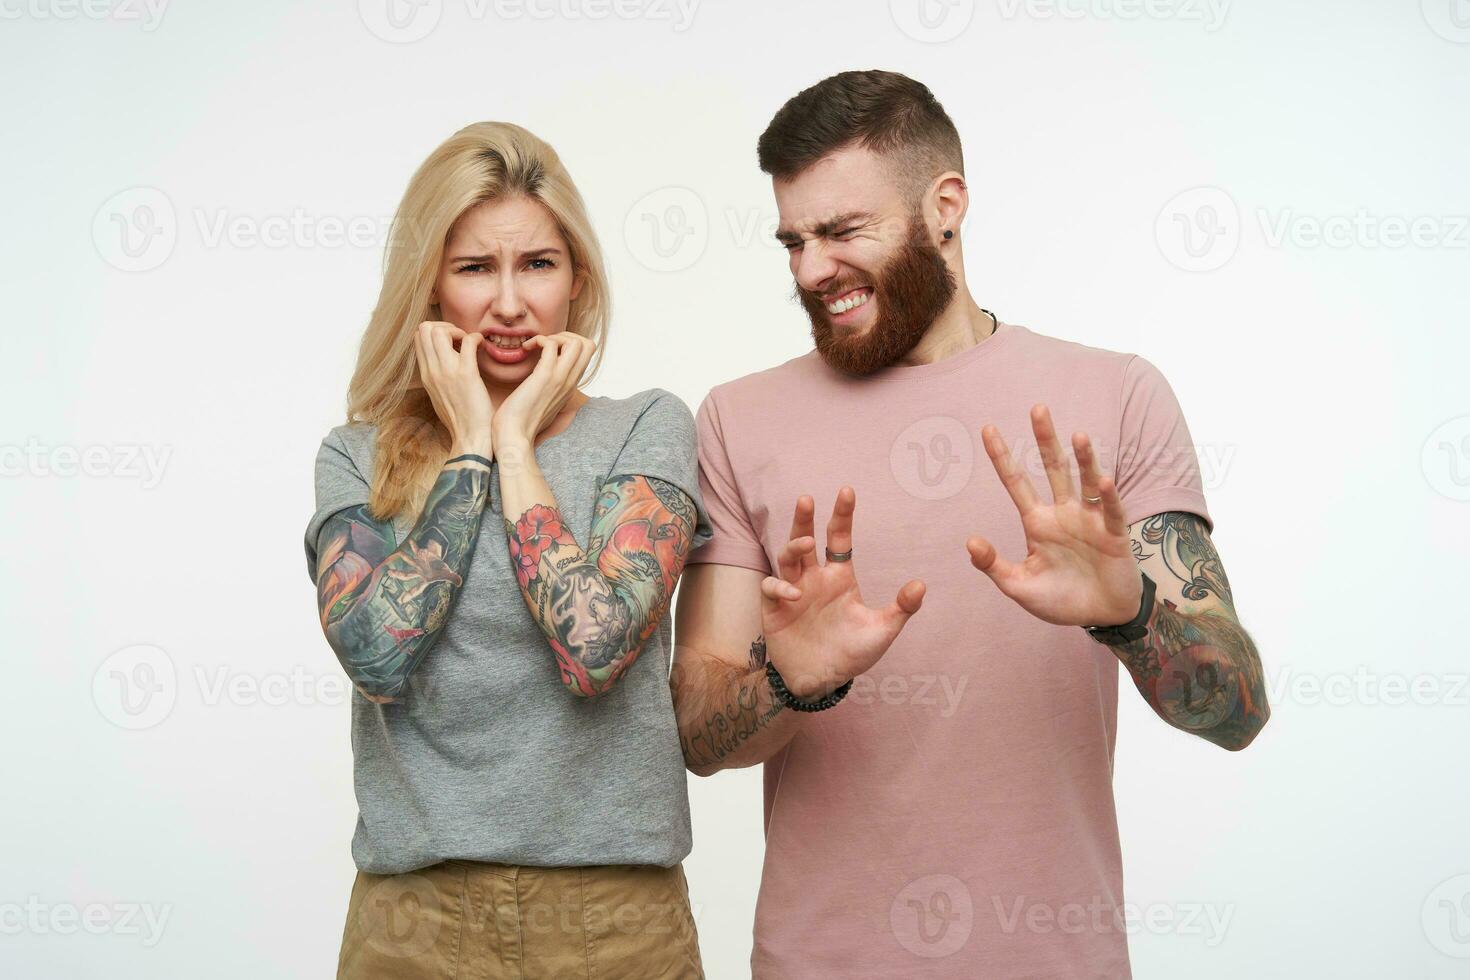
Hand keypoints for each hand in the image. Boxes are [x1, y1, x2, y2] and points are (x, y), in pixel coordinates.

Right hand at [414, 321, 492, 455]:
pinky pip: (468, 342)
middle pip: (424, 329)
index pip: (418, 338)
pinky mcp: (466, 374)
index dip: (435, 331)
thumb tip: (442, 362)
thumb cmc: (460, 419)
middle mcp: (432, 371)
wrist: (470, 437)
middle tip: (460, 338)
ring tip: (469, 342)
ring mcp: (447, 372)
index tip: (452, 341)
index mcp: (425, 375)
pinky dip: (476, 338)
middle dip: (444, 326)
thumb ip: (437, 377)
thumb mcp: (439, 396)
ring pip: (439, 331)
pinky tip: (482, 346)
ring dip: (458, 330)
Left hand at [490, 332, 595, 448]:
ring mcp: (560, 378)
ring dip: (554, 336)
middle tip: (544, 344)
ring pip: (576, 342)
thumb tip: (540, 384)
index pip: (587, 356)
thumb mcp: (543, 404)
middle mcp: (570, 381)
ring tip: (536, 346)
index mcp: (570, 387)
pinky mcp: (545, 376)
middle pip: (588, 345)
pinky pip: (551, 345)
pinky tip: (525, 350)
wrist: (514, 437)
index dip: (570, 344)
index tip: (548, 349)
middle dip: (566, 335)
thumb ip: (548, 390)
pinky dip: (538, 340)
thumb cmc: (522, 423)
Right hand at [760, 488, 924, 698]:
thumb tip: (921, 584)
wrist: (822, 682)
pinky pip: (772, 587)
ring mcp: (792, 591)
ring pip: (786, 557)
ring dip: (793, 546)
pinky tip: (794, 593)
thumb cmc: (851, 654)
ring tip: (805, 543)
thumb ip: (902, 608)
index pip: (839, 539)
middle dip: (804, 518)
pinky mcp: (774, 608)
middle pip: (805, 539)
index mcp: (839, 577)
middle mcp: (814, 578)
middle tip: (808, 498)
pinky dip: (780, 586)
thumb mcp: (882, 631)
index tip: (847, 491)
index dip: (842, 515)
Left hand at [966, 404, 1141, 626]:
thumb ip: (994, 566)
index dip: (1002, 456)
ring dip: (1084, 459)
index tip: (987, 428)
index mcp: (1037, 522)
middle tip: (1037, 408)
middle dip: (1045, 440)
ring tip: (1078, 435)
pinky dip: (1108, 496)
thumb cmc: (1060, 599)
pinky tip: (1104, 480)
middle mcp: (1063, 513)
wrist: (1101, 616)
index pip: (1016, 482)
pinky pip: (1110, 510)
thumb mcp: (1020, 587)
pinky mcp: (1114, 534)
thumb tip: (970, 541)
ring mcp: (1089, 520)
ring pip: (1086, 481)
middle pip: (1053, 468)